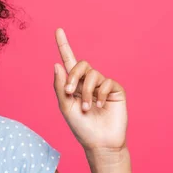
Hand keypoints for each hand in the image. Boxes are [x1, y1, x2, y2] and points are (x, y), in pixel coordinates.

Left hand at [53, 28, 127, 152]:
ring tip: (86, 107)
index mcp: (74, 84)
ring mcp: (102, 85)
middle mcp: (88, 81)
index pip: (68, 61)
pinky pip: (106, 82)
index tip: (58, 30)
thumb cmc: (82, 127)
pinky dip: (99, 93)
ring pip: (92, 74)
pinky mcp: (115, 90)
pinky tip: (99, 106)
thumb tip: (56, 64)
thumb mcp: (65, 107)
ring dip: (86, 91)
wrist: (99, 143)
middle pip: (81, 64)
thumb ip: (60, 86)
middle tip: (70, 92)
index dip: (63, 45)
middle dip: (73, 76)